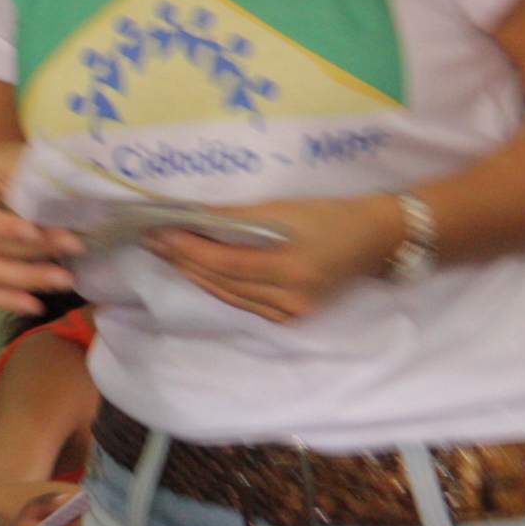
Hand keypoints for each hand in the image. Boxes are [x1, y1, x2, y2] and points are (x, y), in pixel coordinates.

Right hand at [0, 144, 80, 314]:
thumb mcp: (1, 161)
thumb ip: (28, 176)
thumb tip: (74, 194)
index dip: (6, 229)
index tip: (38, 232)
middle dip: (34, 253)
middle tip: (75, 249)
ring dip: (26, 281)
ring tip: (64, 280)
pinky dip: (8, 301)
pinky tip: (36, 305)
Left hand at [142, 194, 402, 322]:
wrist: (372, 238)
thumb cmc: (328, 215)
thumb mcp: (282, 208)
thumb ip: (235, 218)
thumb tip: (191, 216)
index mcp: (291, 268)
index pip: (224, 262)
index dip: (188, 248)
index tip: (157, 231)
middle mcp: (289, 298)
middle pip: (221, 281)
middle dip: (183, 260)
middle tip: (151, 239)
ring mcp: (290, 312)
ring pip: (227, 295)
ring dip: (194, 274)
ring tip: (165, 252)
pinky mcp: (290, 317)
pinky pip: (241, 303)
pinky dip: (217, 285)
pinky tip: (196, 270)